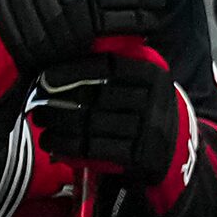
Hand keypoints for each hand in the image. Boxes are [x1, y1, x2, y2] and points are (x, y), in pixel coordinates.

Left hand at [30, 46, 199, 210]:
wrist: (177, 150)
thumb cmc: (148, 111)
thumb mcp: (144, 83)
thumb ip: (115, 70)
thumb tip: (64, 60)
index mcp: (152, 75)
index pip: (107, 67)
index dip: (73, 70)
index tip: (47, 77)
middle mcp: (153, 100)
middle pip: (95, 98)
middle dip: (60, 102)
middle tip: (38, 104)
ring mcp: (148, 130)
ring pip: (92, 124)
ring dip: (60, 127)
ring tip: (42, 125)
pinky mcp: (140, 155)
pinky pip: (97, 149)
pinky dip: (71, 148)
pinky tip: (54, 144)